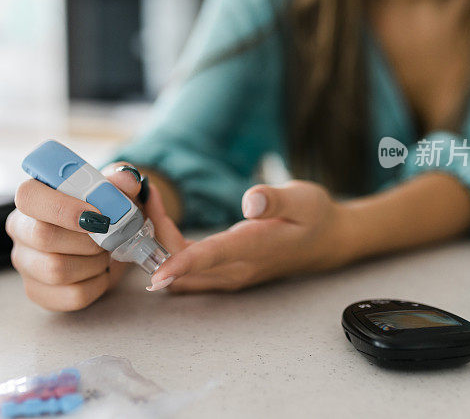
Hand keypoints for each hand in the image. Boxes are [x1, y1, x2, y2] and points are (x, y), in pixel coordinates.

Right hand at [6, 164, 146, 310]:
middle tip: (108, 236)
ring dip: (94, 262)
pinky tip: (100, 271)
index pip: (29, 196)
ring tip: (104, 253)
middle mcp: (21, 229)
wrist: (108, 242)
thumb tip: (126, 179)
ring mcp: (26, 262)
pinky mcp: (39, 291)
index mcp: (33, 197)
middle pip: (42, 236)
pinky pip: (71, 295)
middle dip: (87, 239)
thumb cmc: (105, 210)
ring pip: (56, 270)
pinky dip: (97, 284)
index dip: (62, 206)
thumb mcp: (115, 189)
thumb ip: (121, 180)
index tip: (97, 214)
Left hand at [148, 181, 356, 291]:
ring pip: (181, 270)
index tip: (156, 274)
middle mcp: (237, 268)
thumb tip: (249, 202)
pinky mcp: (223, 272)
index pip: (212, 258)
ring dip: (158, 242)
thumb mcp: (303, 199)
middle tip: (142, 195)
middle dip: (156, 236)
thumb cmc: (315, 217)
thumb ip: (275, 200)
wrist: (327, 242)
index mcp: (254, 248)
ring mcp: (229, 275)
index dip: (182, 265)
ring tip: (147, 203)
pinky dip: (167, 249)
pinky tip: (160, 221)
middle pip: (184, 264)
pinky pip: (187, 268)